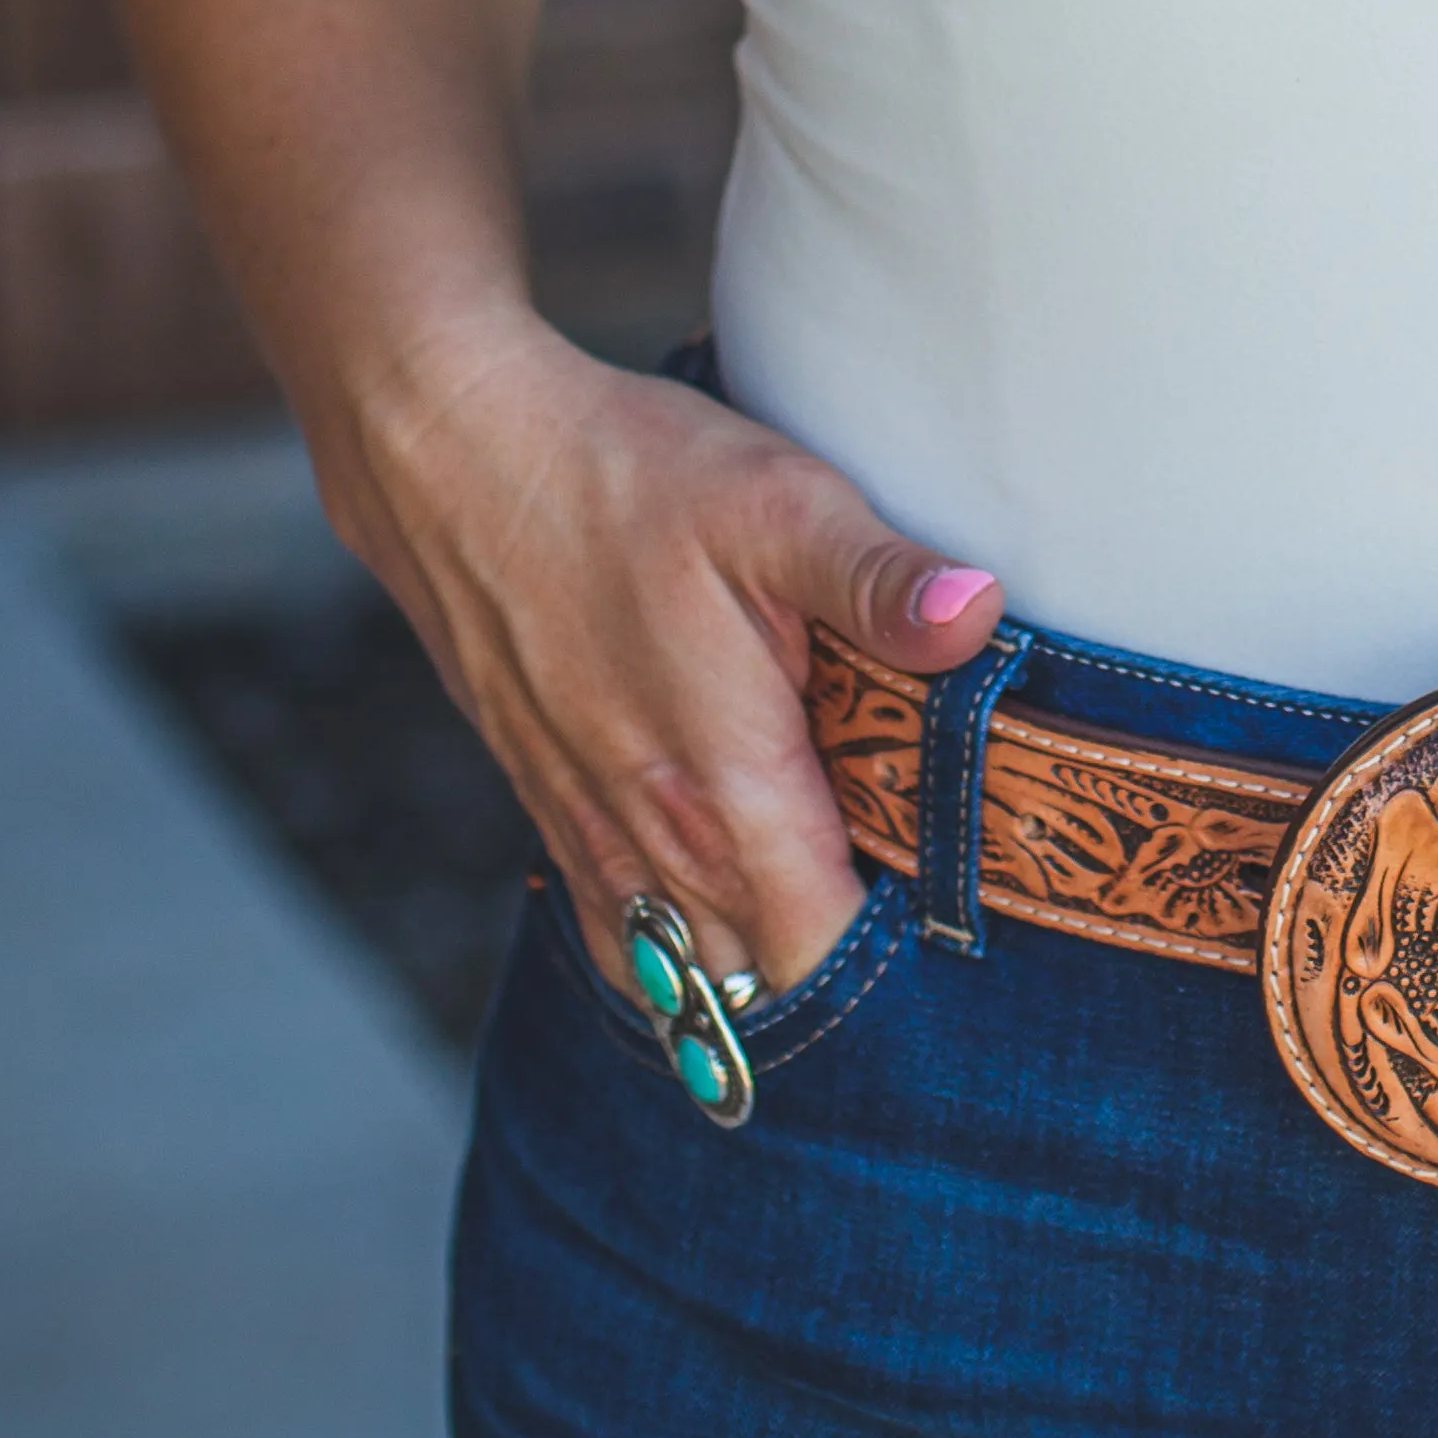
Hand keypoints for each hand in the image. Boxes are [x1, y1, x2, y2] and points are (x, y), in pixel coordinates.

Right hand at [323, 313, 1002, 1002]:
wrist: (457, 457)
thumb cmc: (624, 476)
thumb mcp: (778, 503)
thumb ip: (879, 579)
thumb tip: (979, 617)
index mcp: (724, 785)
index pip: (825, 950)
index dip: (899, 948)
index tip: (953, 897)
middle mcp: (652, 840)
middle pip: (762, 980)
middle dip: (835, 958)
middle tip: (904, 887)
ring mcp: (590, 834)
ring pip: (686, 972)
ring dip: (754, 959)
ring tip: (823, 890)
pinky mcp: (550, 810)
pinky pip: (619, 937)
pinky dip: (674, 944)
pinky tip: (719, 890)